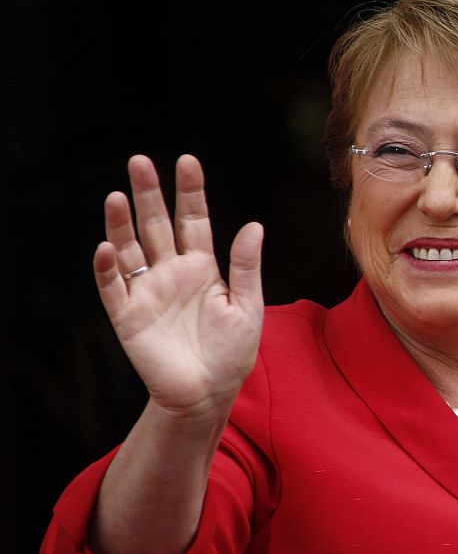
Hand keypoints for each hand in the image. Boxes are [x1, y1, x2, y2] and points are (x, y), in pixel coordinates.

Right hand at [92, 155, 264, 420]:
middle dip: (149, 194)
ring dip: (121, 224)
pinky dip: (108, 269)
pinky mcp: (128, 316)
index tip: (187, 162)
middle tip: (139, 160)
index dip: (190, 192)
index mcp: (203, 267)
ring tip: (118, 195)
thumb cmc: (232, 352)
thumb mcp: (248, 306)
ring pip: (129, 249)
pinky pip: (113, 288)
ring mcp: (147, 291)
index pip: (194, 220)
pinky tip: (107, 248)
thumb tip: (254, 225)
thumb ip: (245, 267)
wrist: (209, 393)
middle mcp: (171, 273)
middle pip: (156, 225)